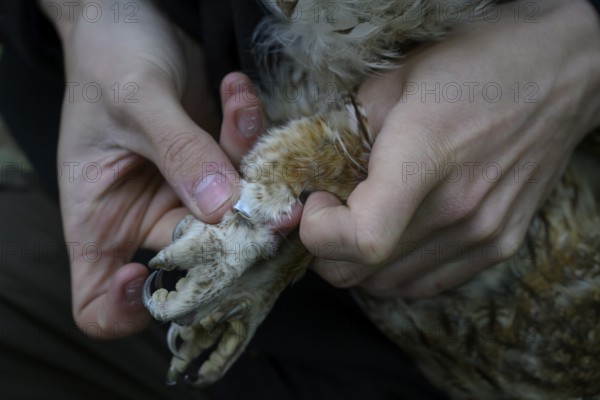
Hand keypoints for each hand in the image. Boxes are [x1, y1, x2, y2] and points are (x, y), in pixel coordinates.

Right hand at [40, 0, 264, 336]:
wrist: (130, 24)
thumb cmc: (108, 61)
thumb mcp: (135, 101)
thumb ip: (178, 151)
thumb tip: (221, 206)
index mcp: (100, 220)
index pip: (99, 302)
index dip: (125, 310)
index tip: (151, 275)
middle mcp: (146, 217)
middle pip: (195, 260)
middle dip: (232, 230)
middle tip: (261, 196)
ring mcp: (187, 195)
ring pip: (235, 214)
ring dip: (249, 166)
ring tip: (237, 106)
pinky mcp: (219, 169)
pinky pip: (248, 170)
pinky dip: (252, 135)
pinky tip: (238, 93)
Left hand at [300, 0, 599, 297]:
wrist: (560, 75)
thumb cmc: (477, 67)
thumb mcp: (397, 79)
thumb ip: (347, 128)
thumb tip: (317, 169)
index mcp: (426, 157)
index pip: (363, 238)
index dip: (320, 232)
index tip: (317, 201)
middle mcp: (458, 208)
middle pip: (363, 271)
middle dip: (325, 250)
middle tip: (327, 213)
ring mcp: (483, 233)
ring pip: (389, 285)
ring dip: (357, 262)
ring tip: (358, 222)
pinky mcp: (499, 245)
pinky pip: (426, 284)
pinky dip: (394, 271)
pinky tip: (392, 238)